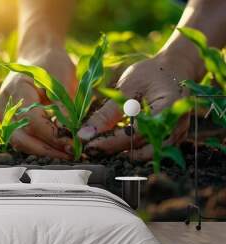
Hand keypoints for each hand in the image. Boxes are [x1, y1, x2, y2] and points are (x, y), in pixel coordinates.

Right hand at [0, 48, 76, 158]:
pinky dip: (36, 144)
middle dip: (45, 151)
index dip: (53, 136)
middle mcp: (5, 102)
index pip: (33, 121)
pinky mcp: (8, 118)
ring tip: (63, 153)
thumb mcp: (63, 82)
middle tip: (68, 155)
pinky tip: (54, 147)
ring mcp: (3, 111)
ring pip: (18, 141)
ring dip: (41, 151)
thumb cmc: (53, 64)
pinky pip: (20, 136)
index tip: (73, 144)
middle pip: (19, 137)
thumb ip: (64, 109)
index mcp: (17, 88)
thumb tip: (71, 136)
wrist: (38, 54)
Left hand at [77, 54, 191, 159]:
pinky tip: (116, 143)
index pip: (135, 135)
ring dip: (124, 153)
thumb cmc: (149, 74)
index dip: (110, 143)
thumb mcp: (125, 88)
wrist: (172, 69)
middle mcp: (176, 126)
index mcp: (167, 109)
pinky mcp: (172, 139)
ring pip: (147, 155)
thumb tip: (85, 135)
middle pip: (142, 150)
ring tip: (102, 146)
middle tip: (92, 149)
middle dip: (115, 151)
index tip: (88, 146)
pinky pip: (151, 151)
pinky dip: (133, 150)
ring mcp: (177, 135)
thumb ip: (106, 114)